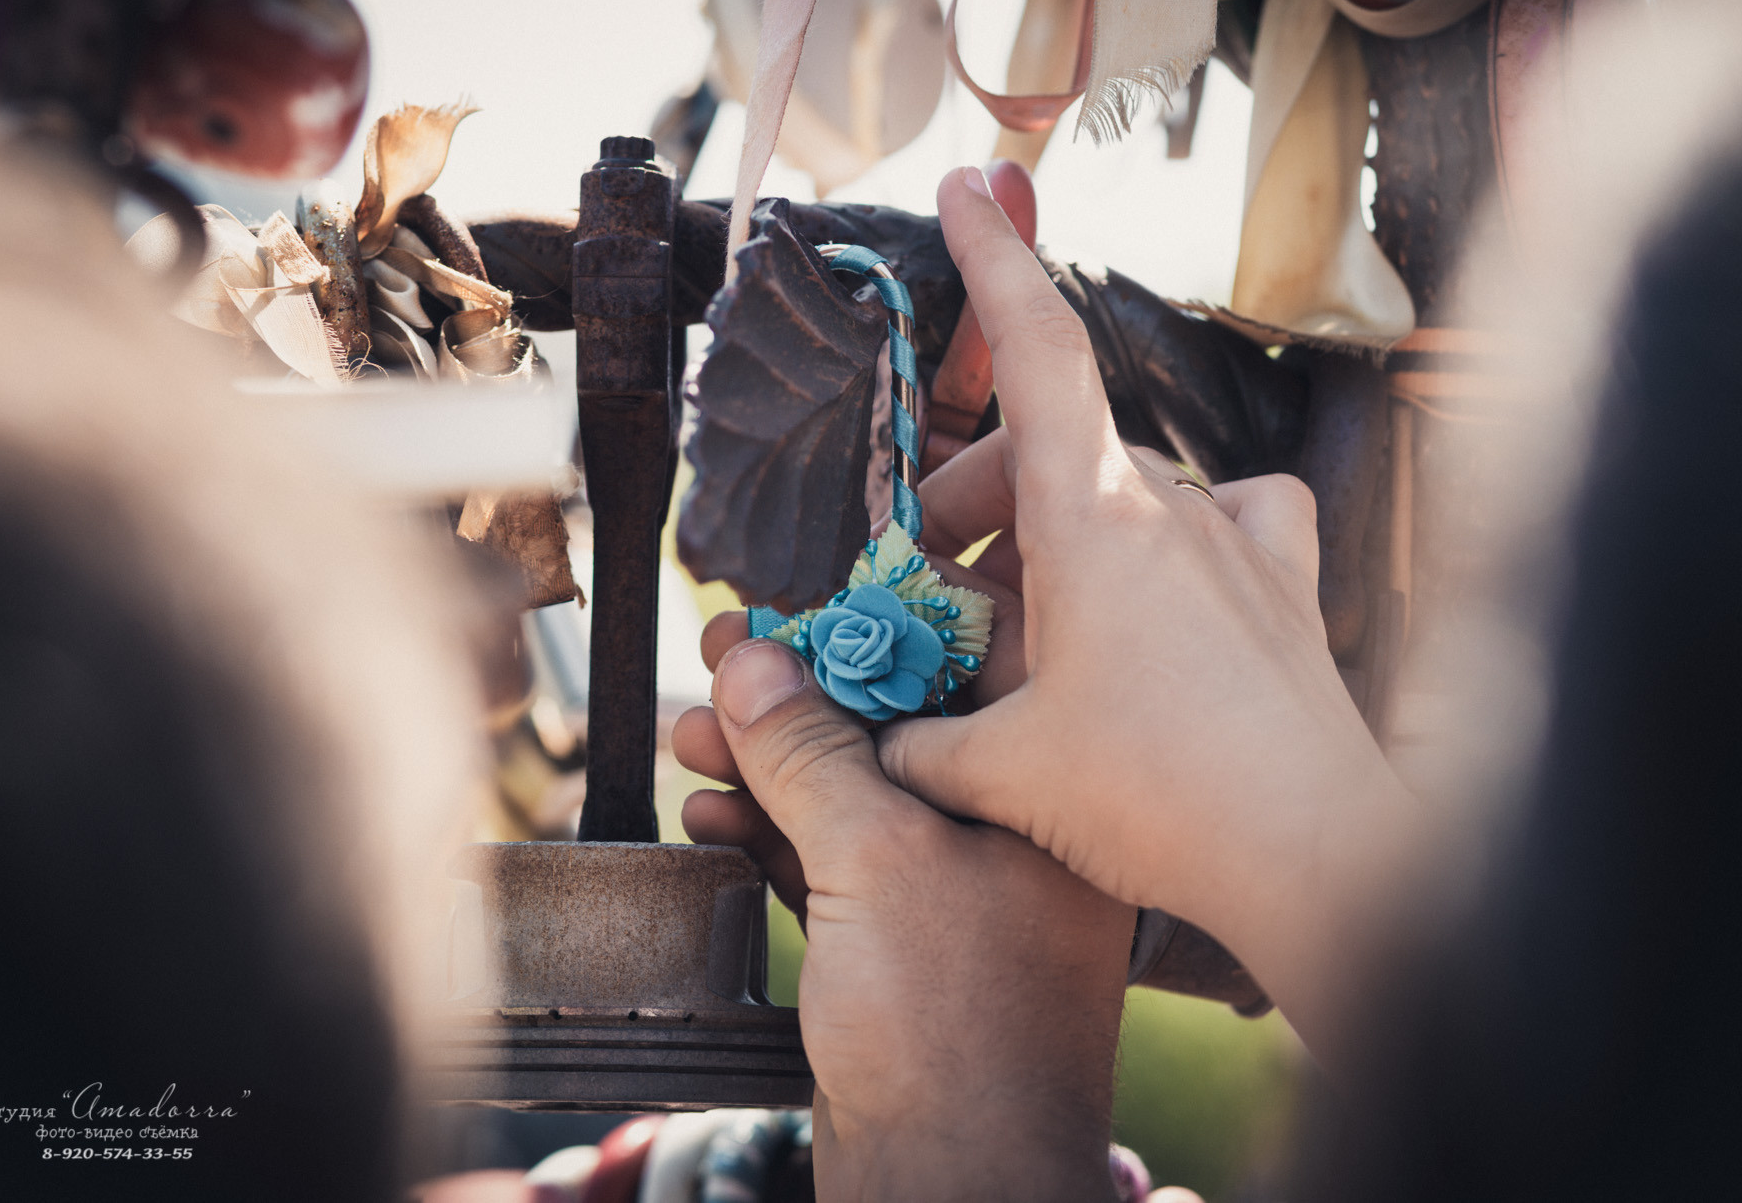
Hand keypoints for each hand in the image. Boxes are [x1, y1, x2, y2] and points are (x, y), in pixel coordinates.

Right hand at [672, 638, 1135, 1201]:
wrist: (950, 1181)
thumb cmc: (955, 1025)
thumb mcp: (875, 859)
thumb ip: (810, 753)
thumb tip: (752, 661)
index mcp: (1047, 796)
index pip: (973, 666)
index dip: (885, 622)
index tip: (809, 598)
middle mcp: (1009, 836)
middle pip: (897, 727)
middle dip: (802, 693)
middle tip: (723, 652)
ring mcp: (955, 895)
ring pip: (855, 795)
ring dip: (770, 763)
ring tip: (694, 732)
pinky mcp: (900, 948)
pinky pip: (831, 863)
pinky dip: (771, 834)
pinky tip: (711, 810)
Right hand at [874, 168, 1425, 1064]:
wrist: (1315, 853)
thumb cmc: (1159, 799)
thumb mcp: (1002, 775)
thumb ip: (916, 743)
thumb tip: (871, 741)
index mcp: (1091, 518)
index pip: (1038, 352)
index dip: (995, 262)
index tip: (970, 188)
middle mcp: (1170, 506)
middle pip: (1047, 457)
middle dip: (970, 510)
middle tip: (931, 595)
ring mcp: (1236, 540)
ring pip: (1121, 501)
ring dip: (1056, 546)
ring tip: (1024, 638)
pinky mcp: (1285, 584)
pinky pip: (1231, 522)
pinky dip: (1181, 542)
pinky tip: (1166, 591)